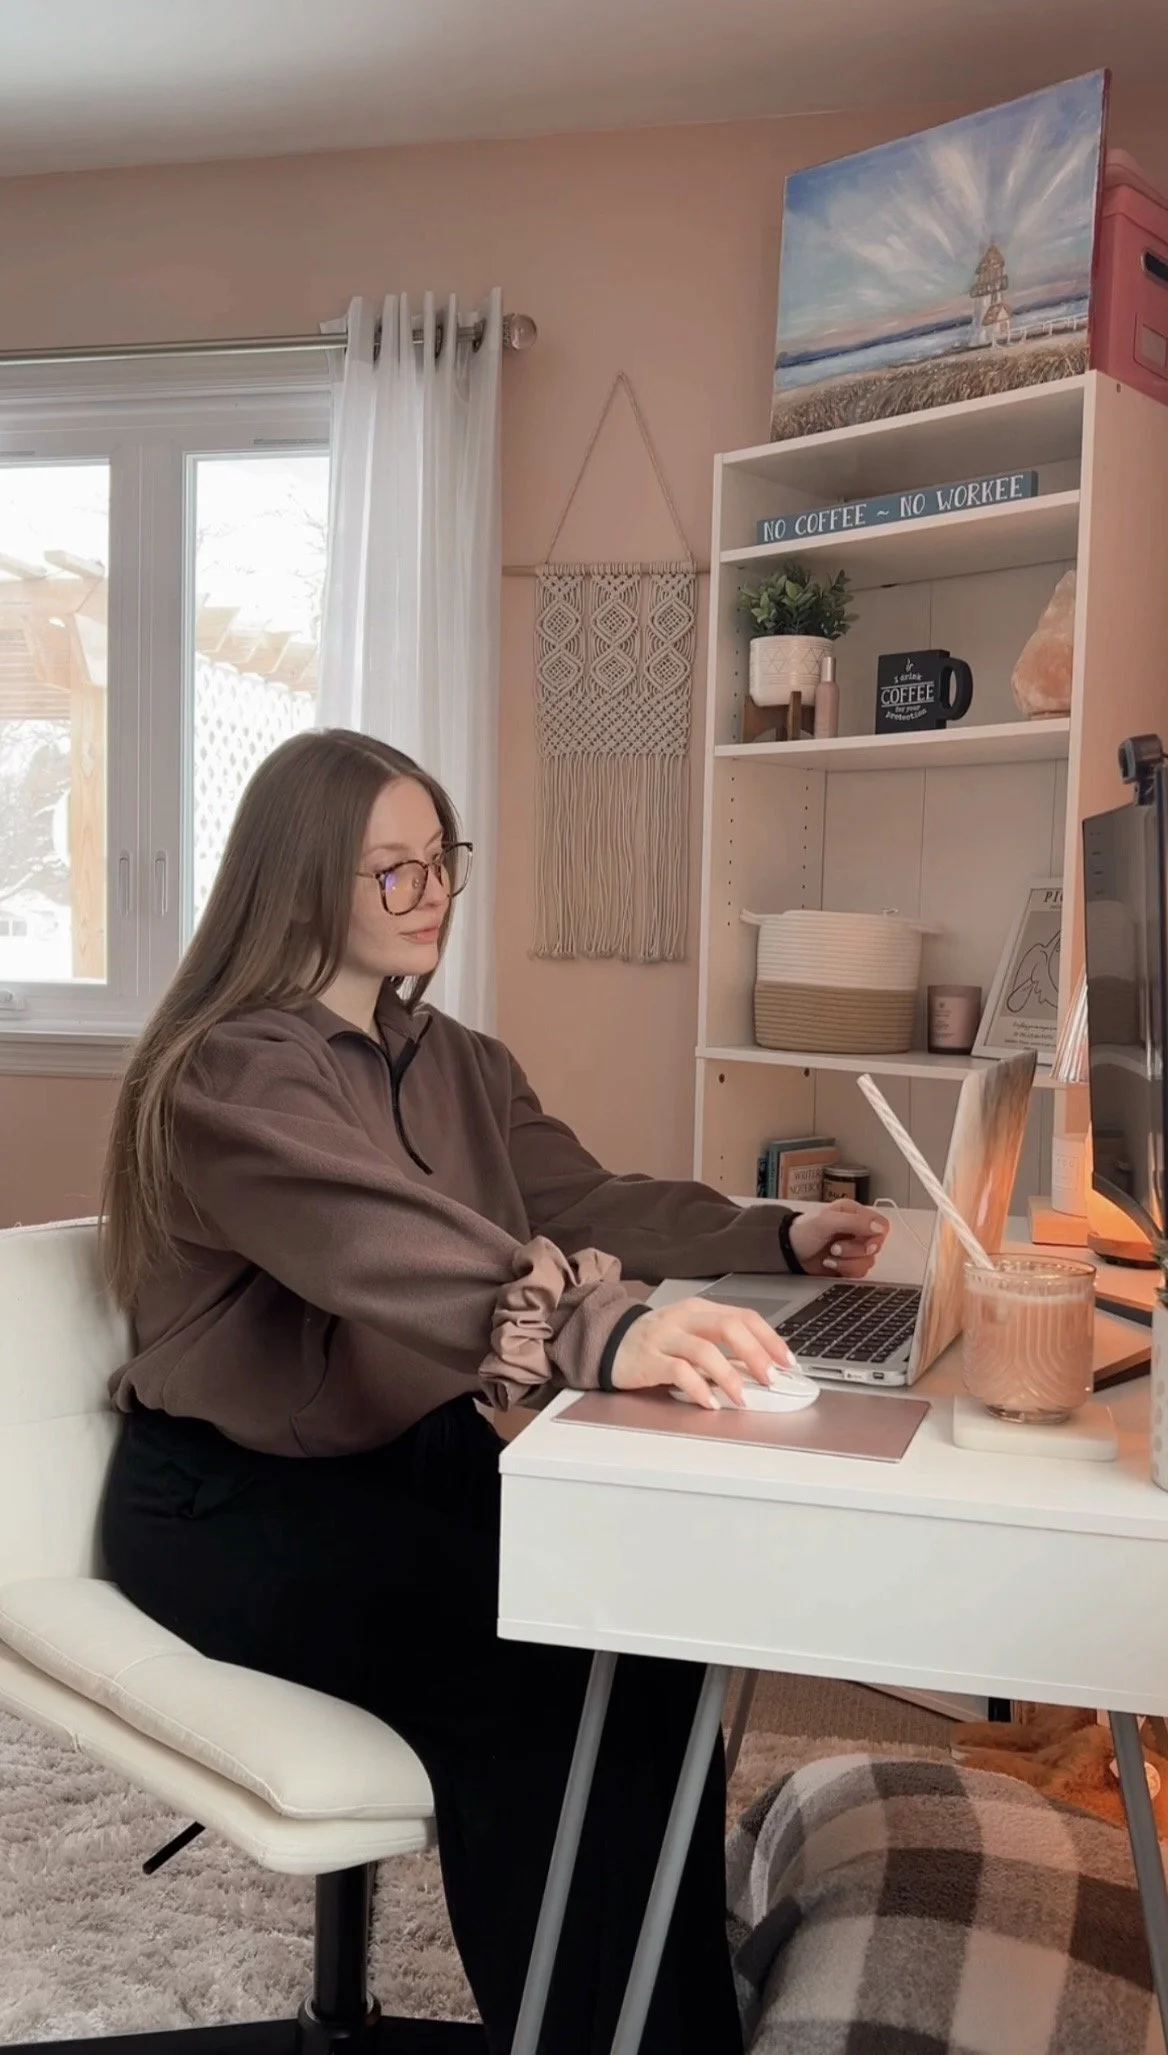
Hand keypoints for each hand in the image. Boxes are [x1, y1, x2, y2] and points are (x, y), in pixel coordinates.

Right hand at [611, 1298, 793, 1411]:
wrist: (607, 1341)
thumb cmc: (656, 1341)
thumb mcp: (691, 1336)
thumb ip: (722, 1348)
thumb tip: (761, 1370)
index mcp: (700, 1309)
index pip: (744, 1316)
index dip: (770, 1339)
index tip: (788, 1361)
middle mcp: (685, 1318)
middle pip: (728, 1327)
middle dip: (756, 1354)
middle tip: (771, 1379)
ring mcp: (665, 1337)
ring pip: (705, 1350)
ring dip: (730, 1377)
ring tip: (742, 1398)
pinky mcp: (649, 1358)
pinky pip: (678, 1371)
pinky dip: (698, 1389)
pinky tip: (709, 1403)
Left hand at [787, 1199, 888, 1277]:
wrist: (787, 1251)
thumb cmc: (803, 1231)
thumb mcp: (826, 1221)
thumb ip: (853, 1222)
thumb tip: (879, 1228)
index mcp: (854, 1214)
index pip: (881, 1225)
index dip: (876, 1235)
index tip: (863, 1240)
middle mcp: (857, 1231)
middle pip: (876, 1245)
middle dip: (855, 1250)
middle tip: (836, 1248)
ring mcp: (854, 1249)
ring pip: (869, 1261)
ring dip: (848, 1261)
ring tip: (830, 1256)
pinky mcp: (849, 1265)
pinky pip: (860, 1273)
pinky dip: (845, 1270)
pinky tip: (830, 1264)